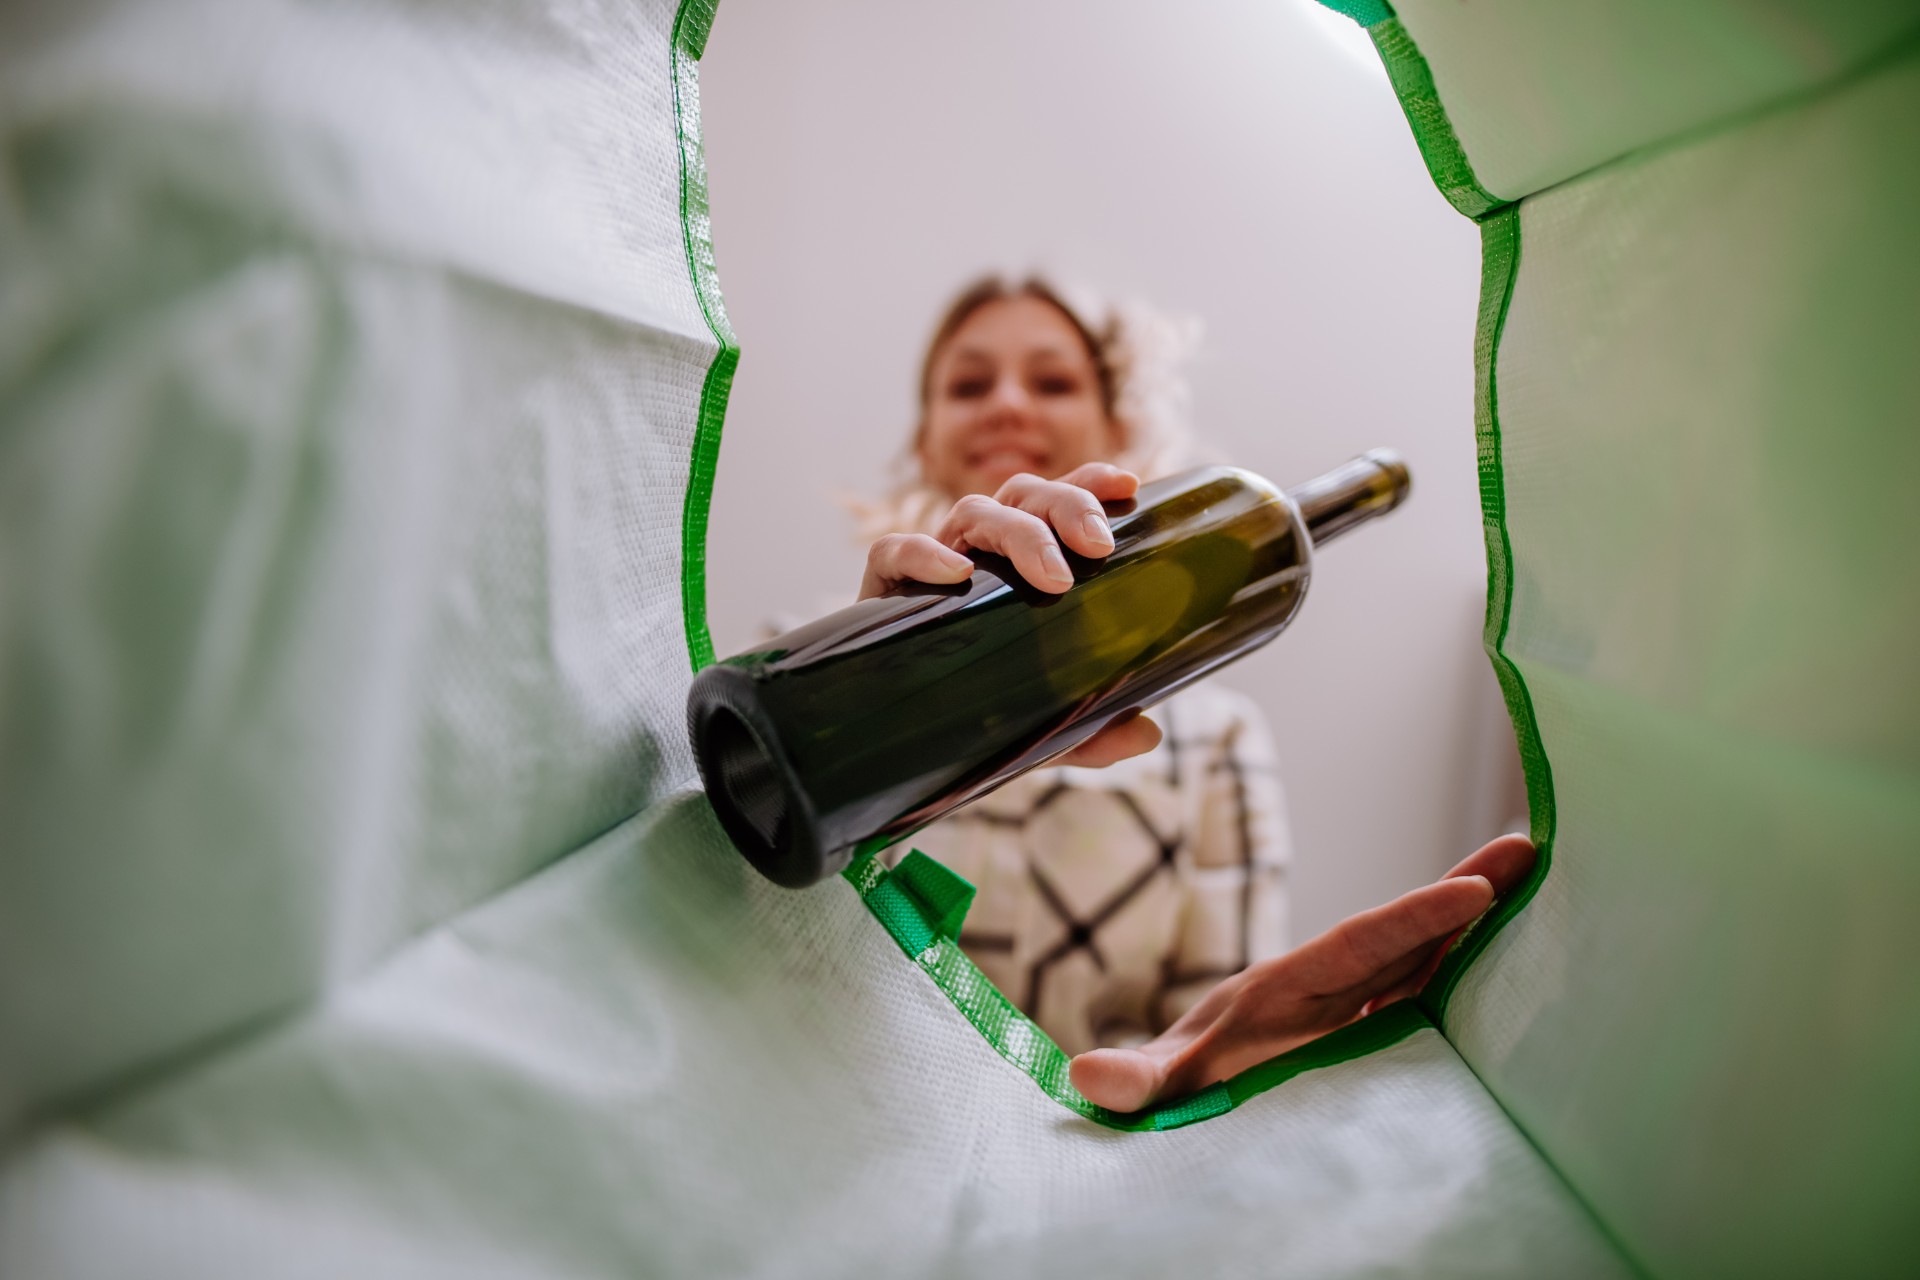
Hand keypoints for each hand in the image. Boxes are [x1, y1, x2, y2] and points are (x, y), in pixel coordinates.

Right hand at [858, 463, 1158, 767]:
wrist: (895, 741)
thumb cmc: (975, 712)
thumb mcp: (1042, 724)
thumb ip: (1093, 730)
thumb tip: (1147, 734)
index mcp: (1019, 562)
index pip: (1055, 502)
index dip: (1089, 484)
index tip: (1126, 484)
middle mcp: (979, 551)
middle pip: (1023, 496)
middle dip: (1066, 507)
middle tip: (1098, 546)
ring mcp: (930, 565)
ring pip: (973, 511)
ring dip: (1018, 532)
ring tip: (1053, 578)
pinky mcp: (883, 591)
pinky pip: (893, 551)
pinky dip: (923, 552)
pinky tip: (957, 574)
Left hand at [1068, 834, 1536, 1111]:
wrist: (1186, 1090)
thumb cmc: (1180, 1082)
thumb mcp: (1164, 1082)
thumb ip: (1139, 1079)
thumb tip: (1094, 1077)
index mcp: (1286, 987)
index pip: (1356, 945)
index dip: (1412, 917)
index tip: (1469, 889)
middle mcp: (1327, 985)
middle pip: (1401, 935)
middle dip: (1460, 896)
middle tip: (1524, 849)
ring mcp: (1353, 1004)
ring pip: (1421, 957)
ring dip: (1474, 925)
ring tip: (1538, 878)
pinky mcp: (1370, 1028)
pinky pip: (1426, 994)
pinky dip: (1469, 969)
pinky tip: (1515, 957)